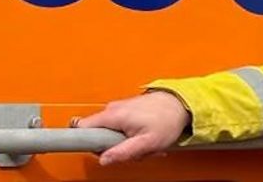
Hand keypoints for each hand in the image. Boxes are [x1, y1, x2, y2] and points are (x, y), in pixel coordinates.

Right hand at [77, 91, 191, 165]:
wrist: (180, 103)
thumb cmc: (167, 120)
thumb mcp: (146, 143)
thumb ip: (123, 152)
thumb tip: (104, 159)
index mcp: (113, 116)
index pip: (81, 127)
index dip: (84, 142)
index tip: (85, 147)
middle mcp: (112, 109)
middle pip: (97, 135)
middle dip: (112, 147)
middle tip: (131, 150)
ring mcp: (118, 108)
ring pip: (109, 133)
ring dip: (123, 142)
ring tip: (141, 142)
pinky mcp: (124, 110)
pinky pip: (118, 128)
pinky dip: (129, 135)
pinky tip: (143, 136)